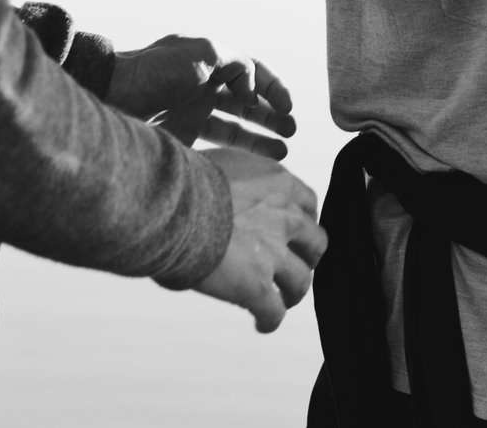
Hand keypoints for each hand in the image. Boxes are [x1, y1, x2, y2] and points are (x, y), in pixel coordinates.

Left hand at [112, 33, 296, 160]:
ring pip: (237, 123)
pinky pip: (219, 142)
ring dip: (262, 134)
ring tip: (284, 148)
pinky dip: (239, 148)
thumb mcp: (202, 52)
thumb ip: (235, 62)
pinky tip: (253, 158)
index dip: (273, 87)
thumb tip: (251, 88)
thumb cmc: (155, 70)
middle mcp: (206, 84)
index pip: (252, 71)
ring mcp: (196, 109)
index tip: (285, 106)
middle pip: (248, 99)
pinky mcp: (185, 133)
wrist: (113, 95)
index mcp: (211, 60)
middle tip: (291, 128)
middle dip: (272, 113)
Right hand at [191, 147, 325, 332]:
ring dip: (293, 292)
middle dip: (307, 256)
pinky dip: (270, 319)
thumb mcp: (223, 162)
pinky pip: (273, 311)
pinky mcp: (257, 286)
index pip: (307, 203)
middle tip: (295, 265)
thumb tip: (227, 184)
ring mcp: (274, 254)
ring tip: (284, 300)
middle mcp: (284, 217)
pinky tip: (262, 324)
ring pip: (301, 281)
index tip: (294, 231)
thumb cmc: (185, 180)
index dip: (302, 221)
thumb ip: (239, 175)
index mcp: (278, 183)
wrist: (172, 206)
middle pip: (314, 242)